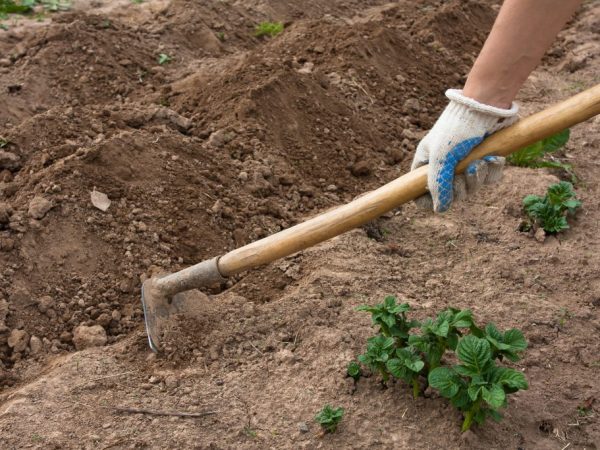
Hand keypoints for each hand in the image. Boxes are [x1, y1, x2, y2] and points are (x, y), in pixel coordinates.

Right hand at [411, 89, 518, 211]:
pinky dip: (492, 171)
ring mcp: (466, 164)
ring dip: (478, 178)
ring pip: (471, 188)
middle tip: (465, 173)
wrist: (485, 106)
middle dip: (460, 187)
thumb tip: (439, 209)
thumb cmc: (456, 129)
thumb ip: (438, 185)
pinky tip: (493, 158)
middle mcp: (445, 166)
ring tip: (480, 161)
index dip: (428, 199)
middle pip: (450, 194)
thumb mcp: (441, 158)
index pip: (420, 192)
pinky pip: (488, 179)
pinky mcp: (485, 160)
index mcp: (426, 164)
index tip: (439, 197)